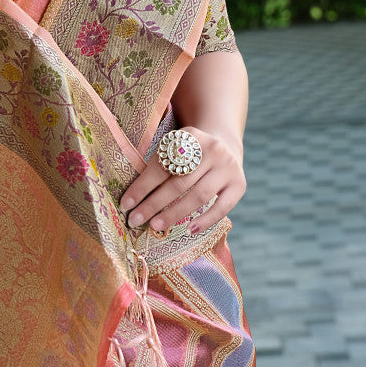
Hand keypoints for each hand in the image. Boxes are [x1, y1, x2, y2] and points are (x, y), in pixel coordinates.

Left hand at [119, 127, 244, 236]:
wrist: (226, 143)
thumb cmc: (191, 153)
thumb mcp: (177, 147)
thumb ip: (160, 165)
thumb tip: (133, 199)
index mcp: (190, 136)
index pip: (162, 165)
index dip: (142, 186)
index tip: (125, 204)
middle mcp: (211, 149)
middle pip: (179, 182)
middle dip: (154, 203)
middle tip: (135, 220)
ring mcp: (227, 167)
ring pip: (198, 195)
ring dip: (174, 214)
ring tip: (156, 225)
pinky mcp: (239, 184)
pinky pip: (222, 207)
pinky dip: (206, 220)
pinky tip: (190, 230)